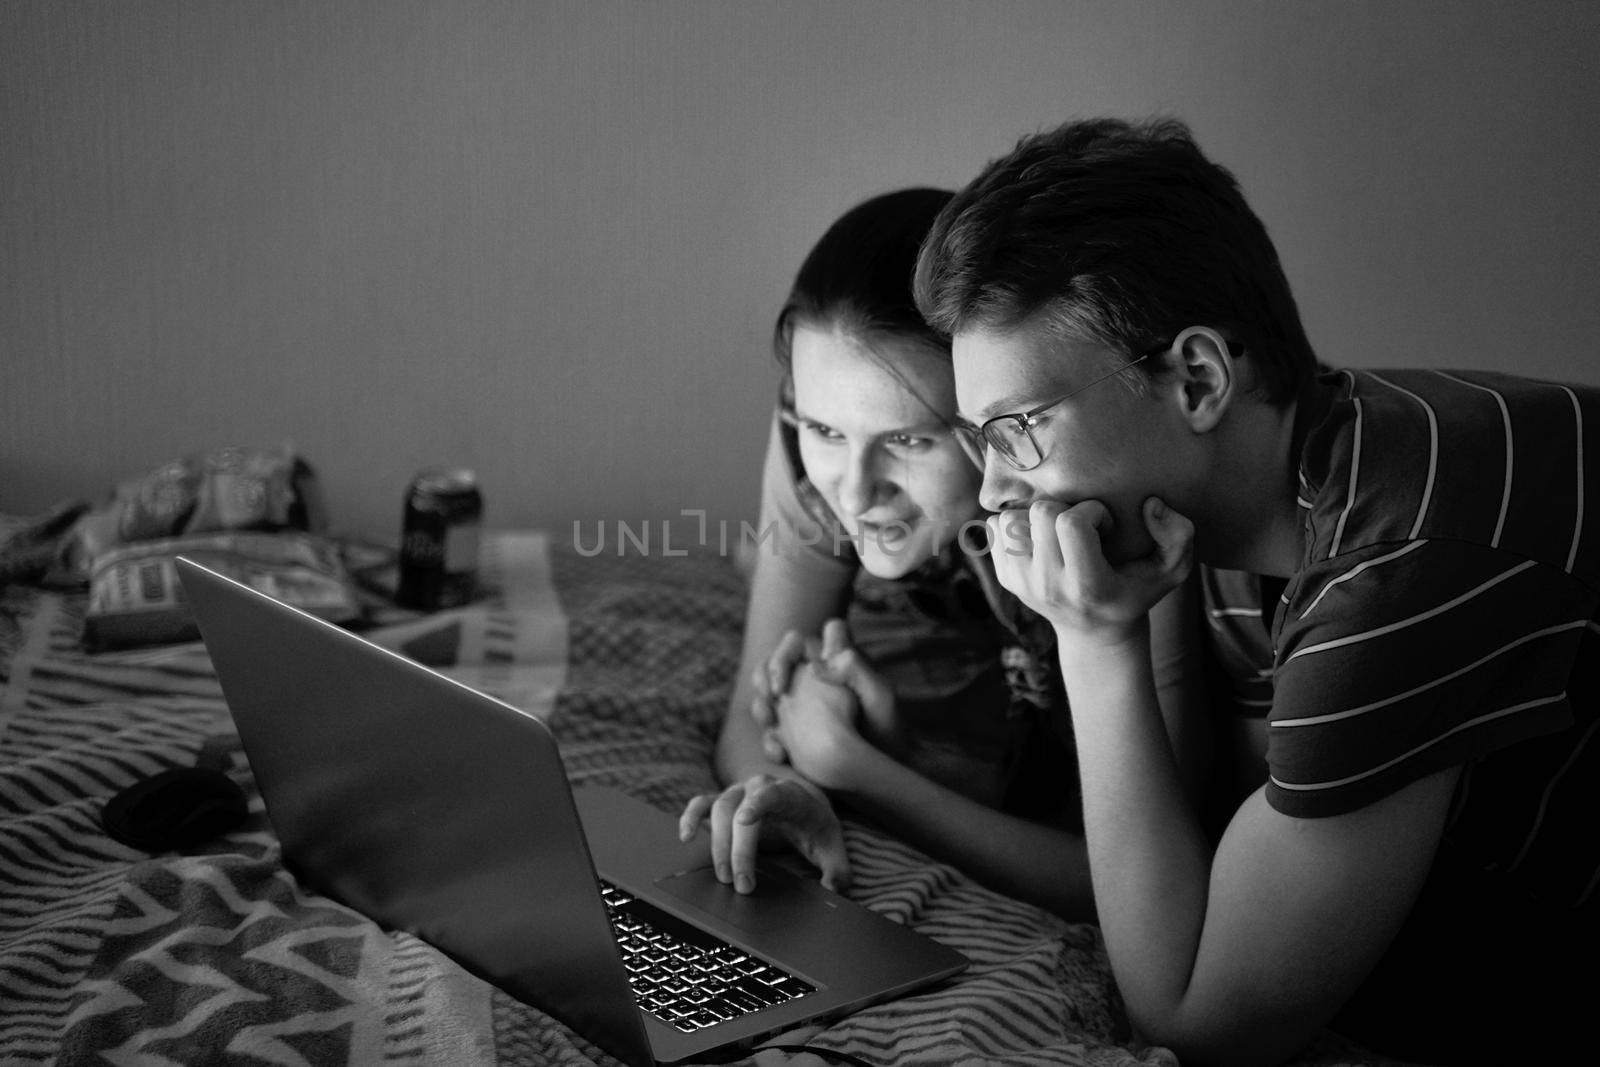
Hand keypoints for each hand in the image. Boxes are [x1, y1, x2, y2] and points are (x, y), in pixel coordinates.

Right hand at [677, 774, 850, 893]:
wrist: (806, 810)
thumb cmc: (817, 829)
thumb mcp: (833, 849)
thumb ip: (838, 871)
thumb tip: (831, 891)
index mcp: (792, 795)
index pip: (774, 793)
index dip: (758, 803)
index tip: (743, 820)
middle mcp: (762, 787)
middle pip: (741, 810)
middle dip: (739, 849)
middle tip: (742, 885)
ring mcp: (741, 793)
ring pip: (720, 809)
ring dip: (718, 844)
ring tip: (724, 877)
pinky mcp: (725, 802)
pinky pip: (702, 804)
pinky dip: (691, 817)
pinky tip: (685, 836)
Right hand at [751, 621, 899, 761]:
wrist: (885, 773)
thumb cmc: (889, 731)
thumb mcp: (881, 697)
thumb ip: (856, 669)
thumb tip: (815, 665)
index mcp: (836, 661)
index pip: (805, 639)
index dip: (790, 649)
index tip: (790, 676)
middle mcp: (816, 678)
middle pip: (777, 660)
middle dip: (765, 674)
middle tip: (771, 698)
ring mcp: (802, 705)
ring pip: (766, 691)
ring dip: (760, 705)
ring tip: (771, 723)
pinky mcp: (794, 732)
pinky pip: (770, 729)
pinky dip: (769, 740)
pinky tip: (781, 753)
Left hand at [988, 496, 1192, 648]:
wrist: (1095, 632)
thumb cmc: (1136, 591)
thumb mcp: (1172, 569)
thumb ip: (1178, 534)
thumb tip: (1150, 504)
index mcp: (1087, 584)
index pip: (1070, 523)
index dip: (1091, 512)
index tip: (1105, 526)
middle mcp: (1047, 586)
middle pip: (1039, 513)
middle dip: (1064, 508)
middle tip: (1082, 527)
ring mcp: (1021, 584)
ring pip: (1010, 520)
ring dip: (1035, 516)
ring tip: (1058, 531)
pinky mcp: (1005, 579)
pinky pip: (996, 529)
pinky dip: (1016, 525)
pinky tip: (1040, 539)